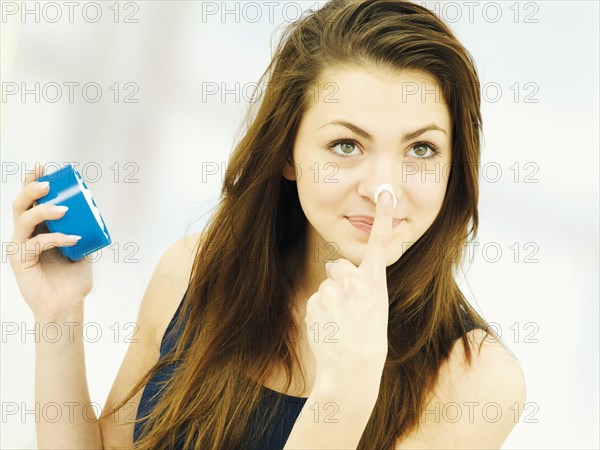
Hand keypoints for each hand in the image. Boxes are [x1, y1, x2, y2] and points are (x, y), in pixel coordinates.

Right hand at [6, 164, 92, 320]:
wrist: (66, 306)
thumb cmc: (73, 280)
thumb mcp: (83, 250)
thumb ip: (84, 233)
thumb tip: (96, 216)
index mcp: (37, 229)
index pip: (31, 201)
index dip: (33, 182)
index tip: (44, 168)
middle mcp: (24, 235)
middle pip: (20, 204)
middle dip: (31, 189)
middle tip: (46, 183)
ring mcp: (20, 247)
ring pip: (23, 219)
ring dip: (43, 210)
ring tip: (63, 209)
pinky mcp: (20, 261)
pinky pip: (36, 243)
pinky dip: (57, 239)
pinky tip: (74, 239)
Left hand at [305, 190, 394, 389]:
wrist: (350, 371)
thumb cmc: (369, 342)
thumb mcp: (376, 308)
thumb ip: (362, 285)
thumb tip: (334, 268)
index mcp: (374, 283)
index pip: (379, 245)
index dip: (383, 218)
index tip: (386, 195)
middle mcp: (352, 282)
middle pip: (338, 266)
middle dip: (340, 280)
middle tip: (349, 307)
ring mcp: (330, 292)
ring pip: (326, 285)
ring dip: (330, 299)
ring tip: (340, 324)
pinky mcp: (313, 303)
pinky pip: (316, 300)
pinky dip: (320, 312)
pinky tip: (329, 329)